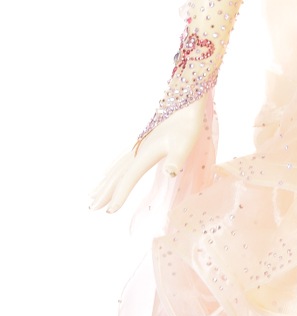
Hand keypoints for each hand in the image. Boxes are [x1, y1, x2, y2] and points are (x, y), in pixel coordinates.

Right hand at [89, 101, 205, 213]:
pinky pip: (120, 161)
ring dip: (104, 183)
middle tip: (91, 208)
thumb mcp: (185, 143)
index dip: (119, 195)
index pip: (129, 179)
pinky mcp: (141, 143)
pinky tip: (107, 172)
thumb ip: (177, 159)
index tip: (109, 211)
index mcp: (145, 154)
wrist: (184, 104)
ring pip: (116, 168)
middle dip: (104, 193)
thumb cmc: (187, 126)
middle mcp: (137, 151)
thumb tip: (170, 172)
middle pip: (116, 175)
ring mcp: (137, 147)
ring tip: (92, 194)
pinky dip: (111, 170)